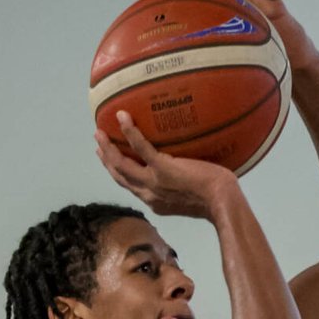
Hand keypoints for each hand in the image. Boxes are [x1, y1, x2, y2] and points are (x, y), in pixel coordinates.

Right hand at [96, 110, 237, 218]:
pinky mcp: (162, 169)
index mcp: (156, 202)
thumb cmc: (216, 199)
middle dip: (106, 160)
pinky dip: (129, 131)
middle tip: (98, 143)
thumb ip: (181, 187)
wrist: (221, 202)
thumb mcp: (191, 197)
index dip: (117, 173)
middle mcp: (149, 195)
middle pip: (120, 176)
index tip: (108, 160)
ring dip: (108, 148)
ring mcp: (154, 182)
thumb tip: (186, 169)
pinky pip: (140, 147)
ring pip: (121, 165)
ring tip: (100, 131)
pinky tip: (122, 116)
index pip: (131, 187)